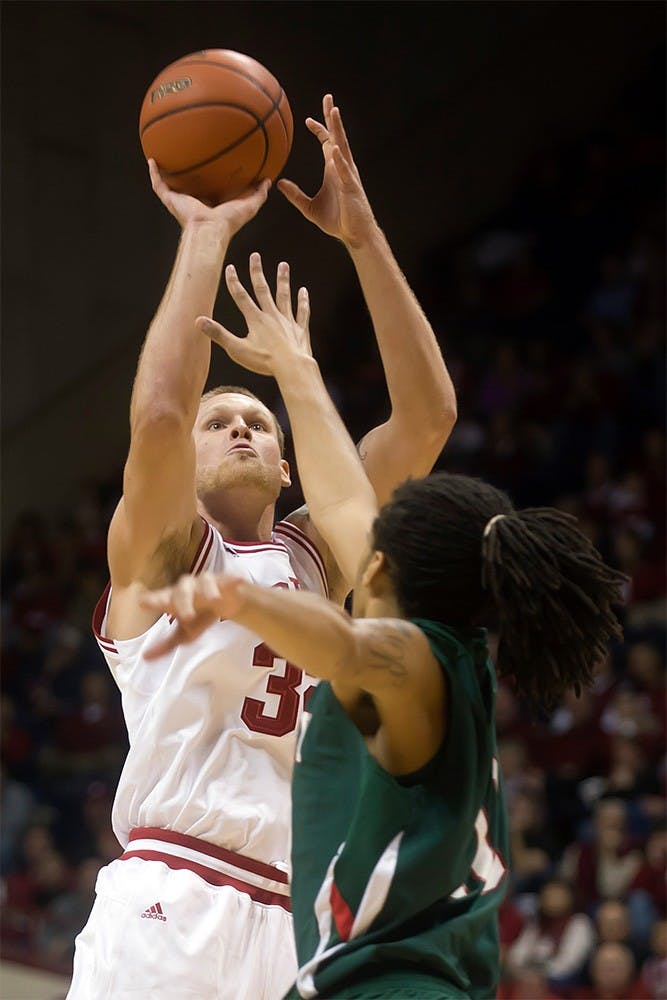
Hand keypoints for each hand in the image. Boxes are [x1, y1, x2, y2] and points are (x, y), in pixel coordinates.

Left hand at [139, 572, 245, 658]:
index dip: (153, 600)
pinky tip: (239, 581)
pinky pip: (228, 580)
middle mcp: (188, 588)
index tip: (143, 603)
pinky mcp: (224, 581)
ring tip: (214, 599)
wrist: (224, 602)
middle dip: (184, 602)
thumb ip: (166, 645)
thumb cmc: (200, 615)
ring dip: (208, 590)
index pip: (160, 598)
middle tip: (187, 617)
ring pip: (204, 582)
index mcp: (173, 599)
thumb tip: (145, 657)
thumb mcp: (184, 633)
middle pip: (181, 591)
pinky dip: (232, 581)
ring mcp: (205, 582)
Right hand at [148, 159, 270, 236]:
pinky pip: (159, 185)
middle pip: (189, 184)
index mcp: (211, 202)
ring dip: (166, 171)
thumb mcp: (249, 205)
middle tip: (186, 153)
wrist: (210, 229)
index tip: (212, 161)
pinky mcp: (172, 200)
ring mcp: (181, 201)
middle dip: (187, 172)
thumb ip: (259, 194)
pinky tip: (151, 160)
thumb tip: (269, 180)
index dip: (210, 176)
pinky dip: (154, 174)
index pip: (210, 187)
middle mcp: (195, 201)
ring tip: (163, 153)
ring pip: (171, 184)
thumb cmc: (229, 222)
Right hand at [197, 251, 311, 376]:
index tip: (230, 268)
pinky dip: (303, 301)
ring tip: (283, 265)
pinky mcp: (300, 330)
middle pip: (263, 290)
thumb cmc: (264, 361)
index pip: (241, 297)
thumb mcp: (237, 349)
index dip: (234, 282)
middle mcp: (272, 316)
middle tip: (255, 256)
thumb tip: (198, 321)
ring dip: (283, 280)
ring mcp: (287, 321)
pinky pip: (302, 312)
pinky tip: (303, 291)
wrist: (292, 368)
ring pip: (284, 296)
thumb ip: (218, 334)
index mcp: (255, 320)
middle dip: (257, 272)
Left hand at [277, 94, 375, 248]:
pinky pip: (345, 171)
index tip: (307, 120)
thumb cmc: (336, 221)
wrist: (354, 235)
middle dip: (332, 117)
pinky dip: (340, 160)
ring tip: (334, 112)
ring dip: (338, 129)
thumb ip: (295, 195)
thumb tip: (279, 184)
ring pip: (343, 147)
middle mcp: (341, 167)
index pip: (326, 142)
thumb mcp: (309, 208)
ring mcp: (348, 176)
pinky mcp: (351, 188)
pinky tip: (335, 148)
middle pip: (337, 136)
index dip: (318, 129)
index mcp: (332, 169)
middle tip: (327, 97)